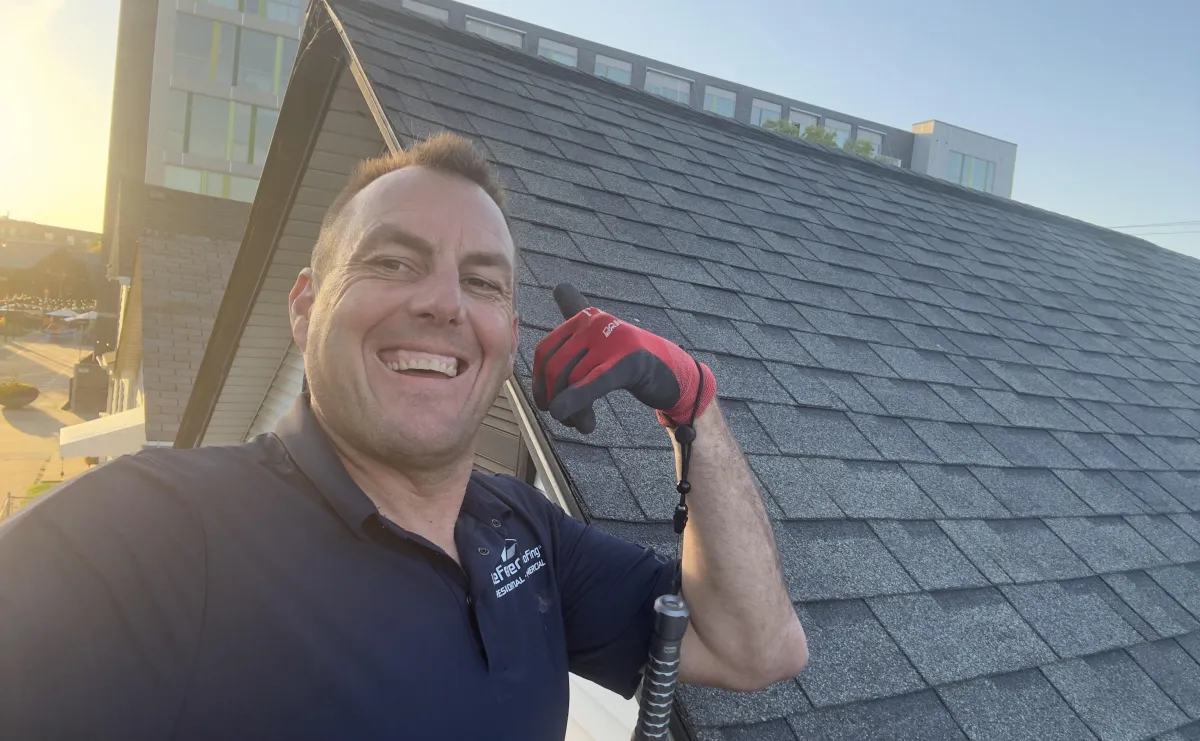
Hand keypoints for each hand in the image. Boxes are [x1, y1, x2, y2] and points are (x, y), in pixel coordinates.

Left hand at [533, 283, 716, 432]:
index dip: (539, 381)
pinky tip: (571, 417)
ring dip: (571, 412)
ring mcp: (613, 340)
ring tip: (583, 424)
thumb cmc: (633, 359)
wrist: (676, 374)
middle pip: (556, 368)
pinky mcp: (628, 362)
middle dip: (554, 399)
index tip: (545, 402)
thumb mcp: (603, 337)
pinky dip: (575, 401)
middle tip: (566, 419)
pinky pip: (593, 383)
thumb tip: (559, 287)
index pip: (545, 350)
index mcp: (586, 317)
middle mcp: (596, 323)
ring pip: (572, 381)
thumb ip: (580, 312)